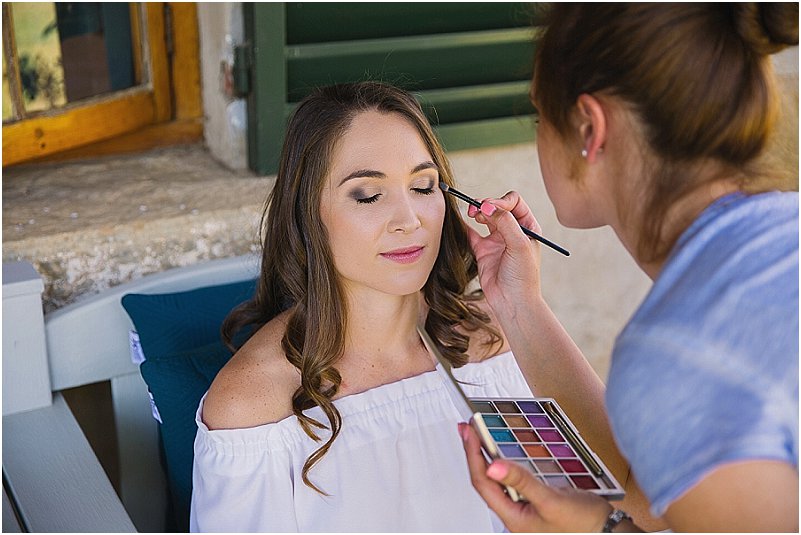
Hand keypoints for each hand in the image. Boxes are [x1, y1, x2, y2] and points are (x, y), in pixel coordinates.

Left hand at [460, 422, 612, 532]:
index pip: (483, 483)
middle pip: (485, 481)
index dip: (473, 455)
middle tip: (467, 430)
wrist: (608, 532)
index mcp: (513, 518)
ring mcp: (523, 509)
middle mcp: (514, 515)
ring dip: (486, 457)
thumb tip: (493, 467)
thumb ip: (522, 482)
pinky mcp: (533, 503)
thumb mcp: (551, 500)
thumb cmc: (584, 524)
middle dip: (474, 454)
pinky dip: (503, 464)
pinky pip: (511, 481)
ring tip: (478, 437)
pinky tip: (501, 455)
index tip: (469, 433)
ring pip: (497, 480)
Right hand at [465, 191, 542, 313]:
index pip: (514, 202)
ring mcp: (498, 241)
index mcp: (528, 227)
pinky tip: (461, 222)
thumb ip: (505, 223)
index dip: (501, 202)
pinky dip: (465, 226)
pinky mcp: (484, 251)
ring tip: (471, 213)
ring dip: (477, 212)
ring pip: (485, 218)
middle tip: (477, 209)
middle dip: (487, 204)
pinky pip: (472, 234)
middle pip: (498, 207)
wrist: (513, 302)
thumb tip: (488, 205)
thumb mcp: (519, 245)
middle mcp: (513, 231)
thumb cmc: (524, 276)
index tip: (490, 208)